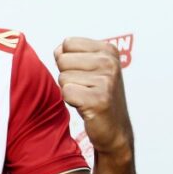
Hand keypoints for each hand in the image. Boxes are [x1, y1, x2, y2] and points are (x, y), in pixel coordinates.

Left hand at [54, 38, 131, 156]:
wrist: (114, 129)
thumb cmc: (96, 96)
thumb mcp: (89, 68)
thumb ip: (72, 54)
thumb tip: (58, 51)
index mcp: (108, 50)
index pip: (67, 43)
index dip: (68, 61)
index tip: (83, 74)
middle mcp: (109, 62)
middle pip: (62, 59)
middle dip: (67, 76)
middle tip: (84, 88)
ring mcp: (106, 81)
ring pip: (62, 77)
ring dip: (69, 90)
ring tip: (86, 97)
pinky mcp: (99, 100)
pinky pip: (65, 92)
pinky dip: (71, 102)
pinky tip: (85, 106)